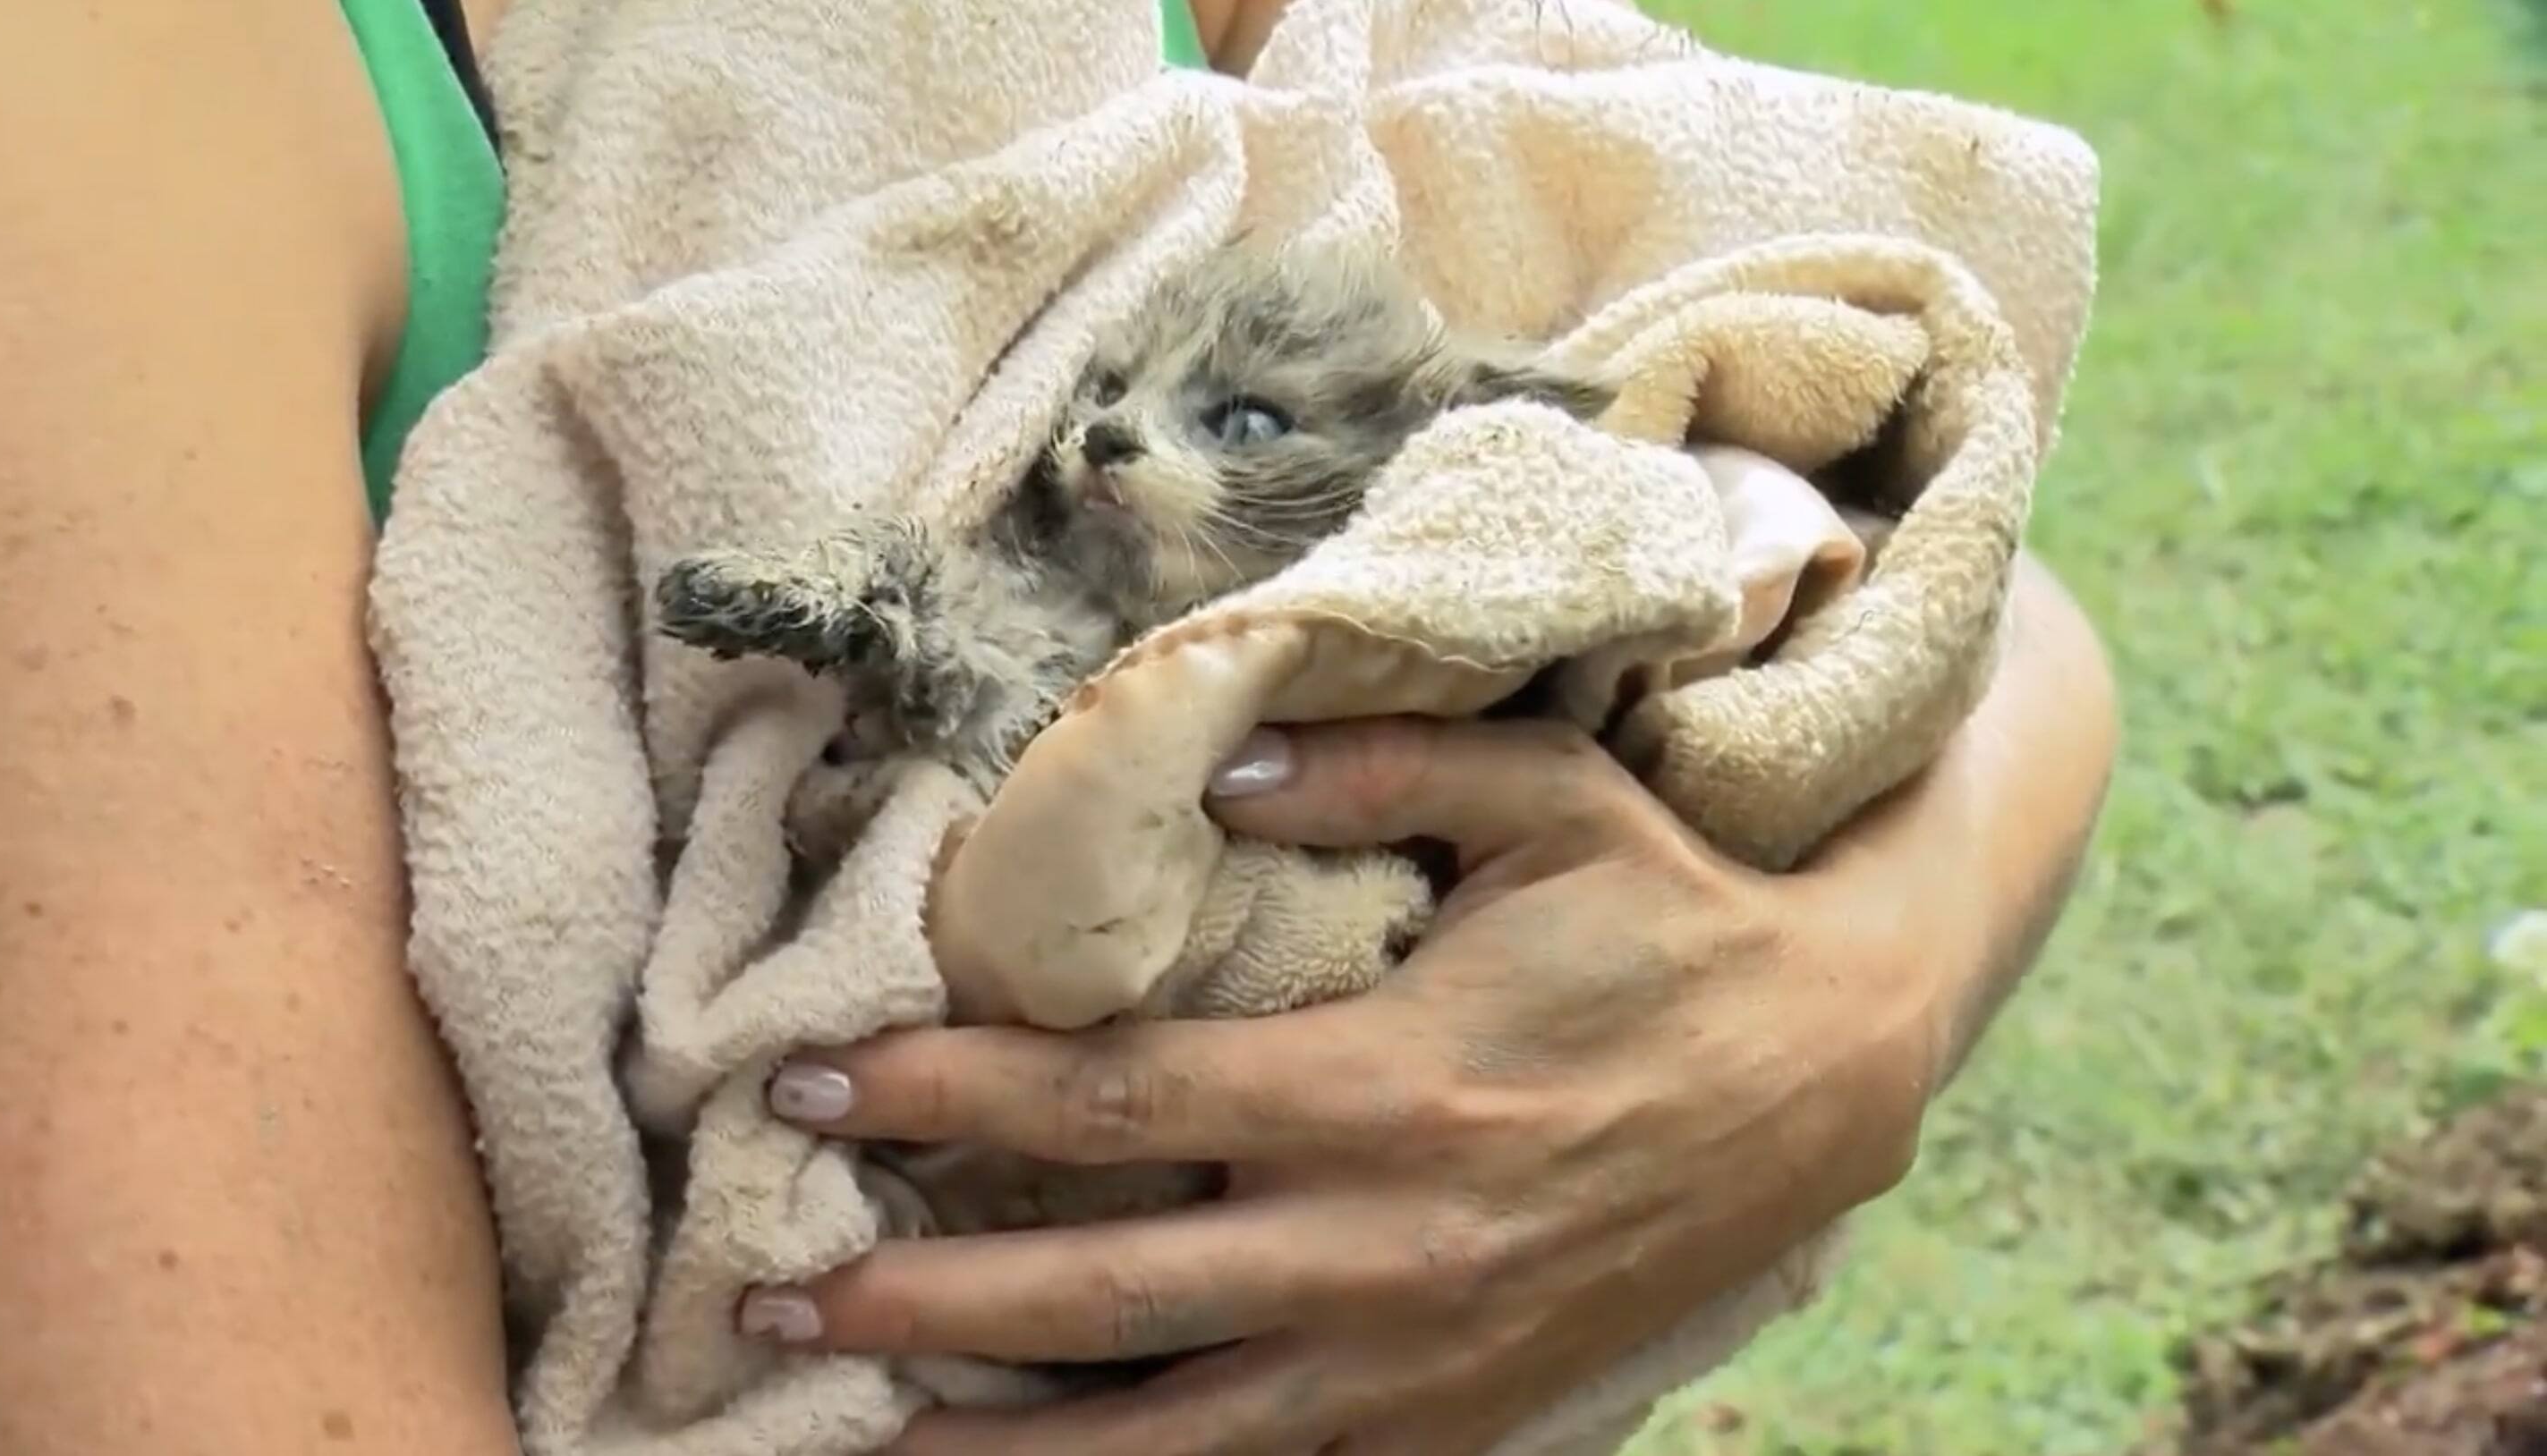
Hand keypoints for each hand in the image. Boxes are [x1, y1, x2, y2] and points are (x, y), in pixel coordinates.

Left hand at [744, 715, 1962, 1454]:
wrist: (1830, 1073)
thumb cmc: (1670, 918)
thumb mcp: (1547, 800)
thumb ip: (1372, 769)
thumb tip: (1203, 768)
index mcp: (1383, 1083)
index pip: (1111, 1099)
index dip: (949, 1092)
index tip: (818, 1082)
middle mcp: (1383, 1243)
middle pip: (1102, 1292)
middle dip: (920, 1296)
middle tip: (772, 1301)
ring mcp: (1421, 1358)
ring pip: (1171, 1436)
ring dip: (1002, 1451)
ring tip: (857, 1446)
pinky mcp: (1462, 1421)